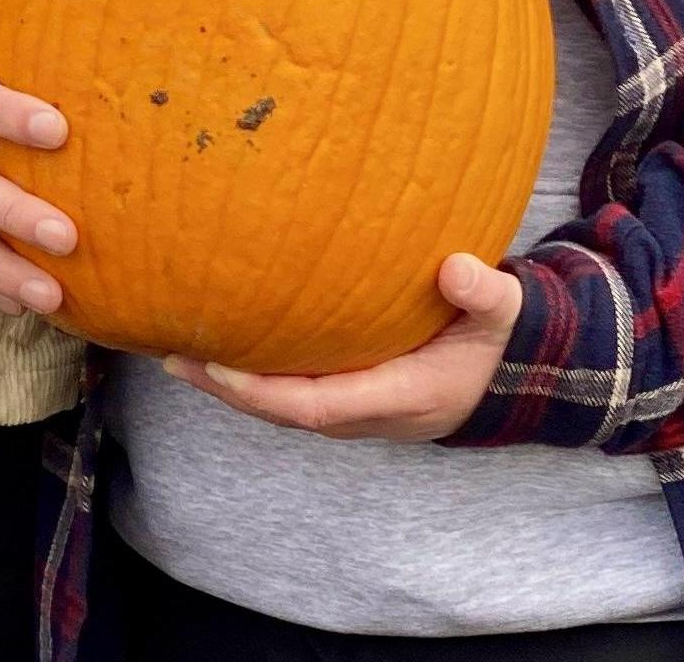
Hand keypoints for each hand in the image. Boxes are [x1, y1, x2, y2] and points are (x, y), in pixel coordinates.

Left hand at [162, 252, 521, 440]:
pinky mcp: (352, 396)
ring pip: (283, 406)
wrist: (508, 377)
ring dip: (233, 385)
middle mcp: (369, 413)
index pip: (316, 406)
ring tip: (181, 352)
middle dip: (229, 389)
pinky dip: (255, 377)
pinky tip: (225, 347)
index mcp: (399, 398)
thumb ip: (484, 294)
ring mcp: (358, 409)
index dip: (264, 392)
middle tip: (175, 355)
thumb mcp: (502, 313)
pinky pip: (294, 393)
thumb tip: (458, 269)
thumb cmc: (497, 340)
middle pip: (285, 412)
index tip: (220, 366)